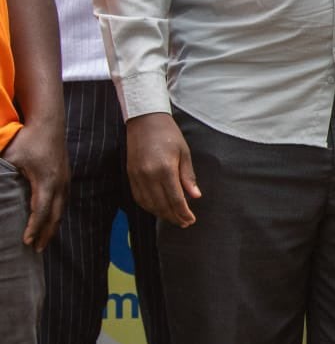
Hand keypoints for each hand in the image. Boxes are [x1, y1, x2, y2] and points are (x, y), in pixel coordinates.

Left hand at [1, 118, 67, 250]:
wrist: (49, 122)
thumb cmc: (27, 139)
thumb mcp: (9, 158)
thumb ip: (0, 176)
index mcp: (46, 181)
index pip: (41, 211)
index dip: (34, 228)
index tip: (26, 242)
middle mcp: (59, 183)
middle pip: (55, 215)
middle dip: (46, 233)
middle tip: (36, 250)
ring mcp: (65, 180)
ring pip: (62, 209)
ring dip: (53, 226)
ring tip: (43, 241)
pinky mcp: (65, 176)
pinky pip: (63, 201)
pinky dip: (56, 214)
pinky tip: (50, 220)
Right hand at [126, 113, 198, 227]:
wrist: (145, 120)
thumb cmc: (168, 134)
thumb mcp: (184, 153)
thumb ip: (188, 176)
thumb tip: (195, 196)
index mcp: (165, 169)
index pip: (175, 199)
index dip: (183, 212)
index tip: (191, 220)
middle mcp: (148, 175)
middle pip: (161, 204)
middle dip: (173, 216)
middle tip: (185, 223)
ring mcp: (136, 176)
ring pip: (148, 204)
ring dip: (161, 214)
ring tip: (174, 218)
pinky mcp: (130, 175)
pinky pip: (138, 197)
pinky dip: (148, 206)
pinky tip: (158, 209)